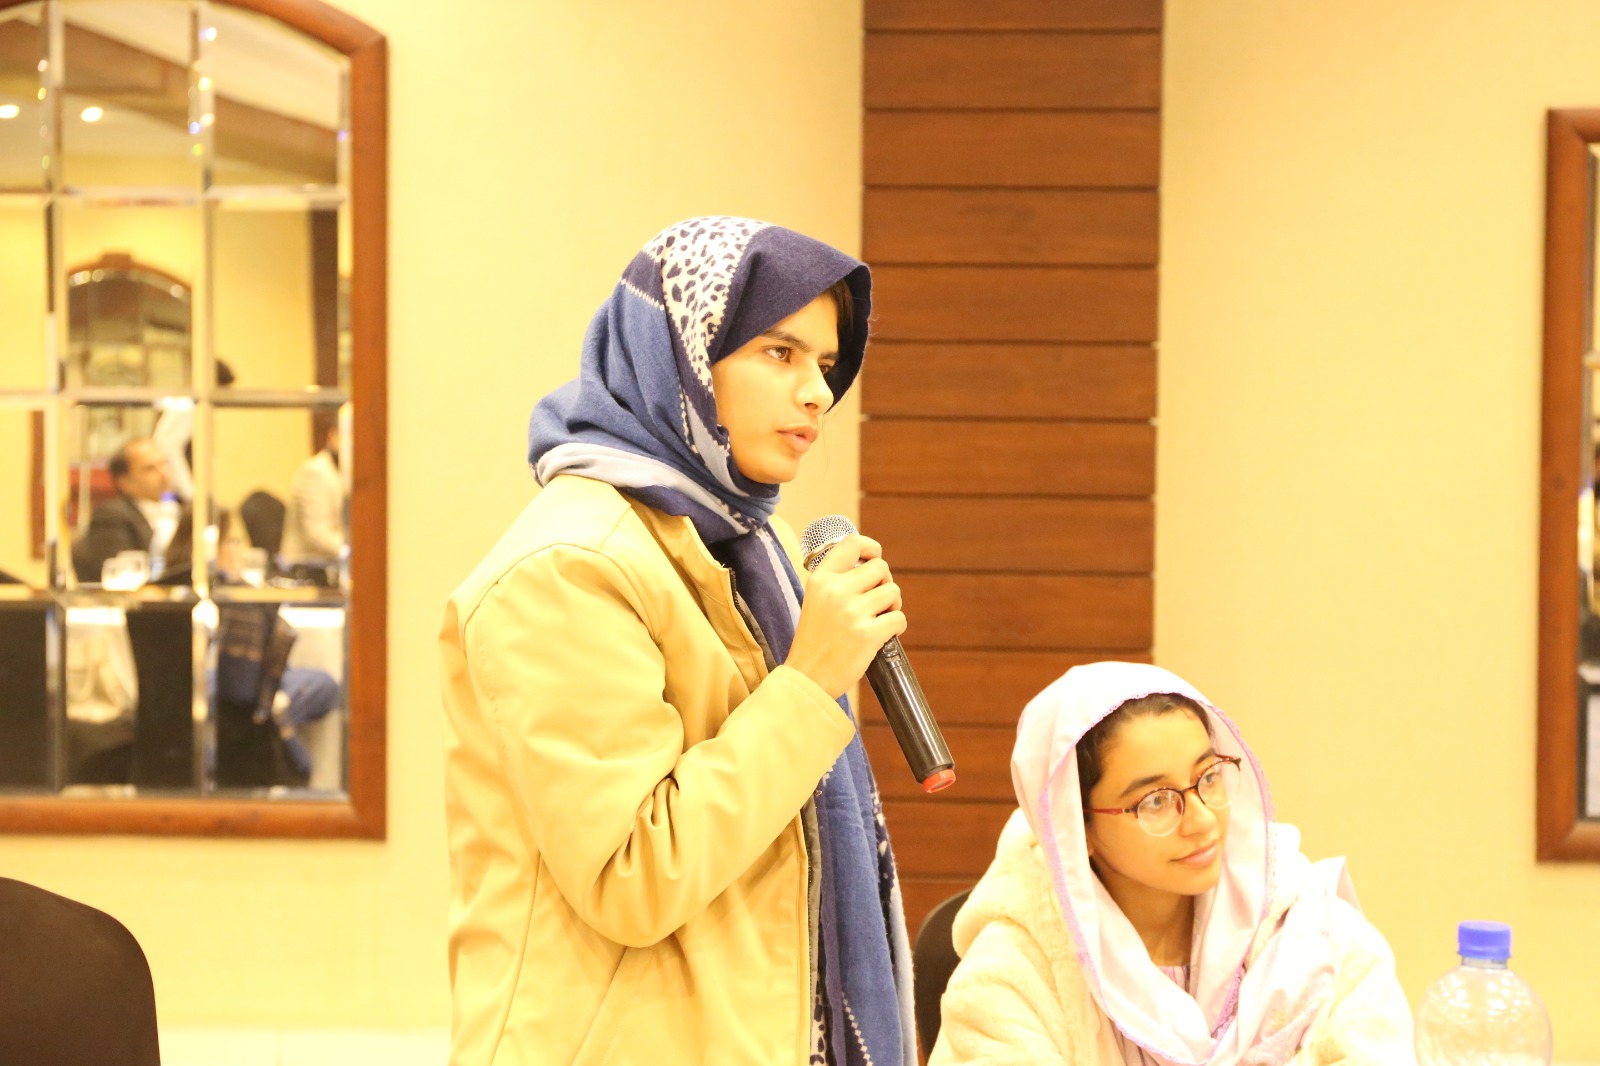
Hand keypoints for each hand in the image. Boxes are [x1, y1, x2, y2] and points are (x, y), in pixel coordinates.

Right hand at [785, 534, 905, 698]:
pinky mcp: (867, 634)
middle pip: (881, 568)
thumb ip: (837, 581)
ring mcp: (852, 612)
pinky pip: (899, 618)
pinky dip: (897, 626)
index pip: (853, 543)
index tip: (874, 558)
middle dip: (885, 583)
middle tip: (877, 602)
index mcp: (821, 579)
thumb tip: (873, 567)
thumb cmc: (815, 640)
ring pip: (893, 592)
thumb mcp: (815, 600)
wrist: (807, 677)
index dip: (871, 548)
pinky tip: (884, 634)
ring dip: (893, 605)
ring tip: (880, 619)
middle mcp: (836, 591)